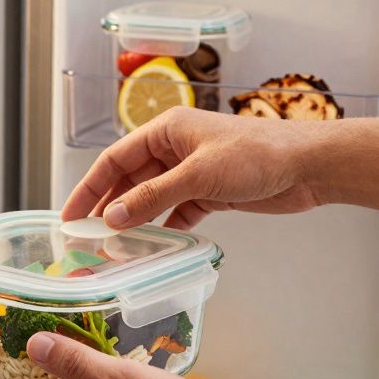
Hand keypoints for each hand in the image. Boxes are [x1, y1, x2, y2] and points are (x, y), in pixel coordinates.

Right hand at [62, 106, 327, 229]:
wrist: (308, 166)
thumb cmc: (257, 154)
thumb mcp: (198, 176)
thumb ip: (152, 197)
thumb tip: (112, 218)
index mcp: (166, 130)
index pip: (114, 160)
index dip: (89, 188)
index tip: (70, 216)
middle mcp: (175, 148)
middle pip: (129, 180)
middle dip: (108, 208)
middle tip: (87, 239)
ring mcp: (192, 171)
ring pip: (152, 198)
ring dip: (135, 221)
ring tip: (115, 248)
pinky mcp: (211, 191)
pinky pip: (177, 211)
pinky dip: (165, 228)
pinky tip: (155, 246)